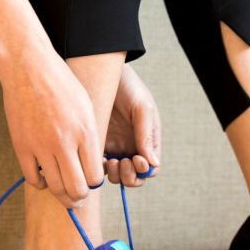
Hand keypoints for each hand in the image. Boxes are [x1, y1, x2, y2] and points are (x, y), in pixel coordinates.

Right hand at [0, 45, 104, 208]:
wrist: (29, 68)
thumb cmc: (61, 84)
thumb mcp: (87, 107)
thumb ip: (90, 137)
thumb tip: (91, 166)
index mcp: (85, 132)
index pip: (95, 177)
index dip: (94, 183)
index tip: (90, 179)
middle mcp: (65, 142)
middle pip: (76, 189)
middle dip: (79, 196)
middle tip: (78, 194)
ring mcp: (41, 146)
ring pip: (55, 188)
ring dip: (61, 193)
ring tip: (63, 189)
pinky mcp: (21, 146)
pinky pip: (32, 179)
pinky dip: (40, 183)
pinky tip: (44, 176)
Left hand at [105, 65, 161, 186]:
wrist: (104, 73)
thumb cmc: (129, 88)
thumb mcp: (142, 108)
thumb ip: (147, 136)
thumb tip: (153, 163)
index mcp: (148, 141)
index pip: (150, 168)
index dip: (144, 171)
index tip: (136, 159)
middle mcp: (132, 148)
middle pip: (134, 176)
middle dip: (129, 176)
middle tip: (122, 163)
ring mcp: (115, 148)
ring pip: (117, 175)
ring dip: (115, 175)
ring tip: (111, 161)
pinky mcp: (98, 144)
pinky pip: (99, 165)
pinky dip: (99, 168)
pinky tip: (97, 158)